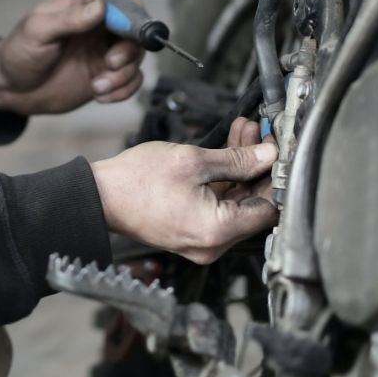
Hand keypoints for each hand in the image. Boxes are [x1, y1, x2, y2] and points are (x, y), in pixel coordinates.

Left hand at [0, 0, 147, 115]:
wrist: (10, 88)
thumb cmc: (18, 53)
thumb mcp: (38, 31)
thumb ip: (69, 19)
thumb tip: (100, 8)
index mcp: (83, 3)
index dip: (134, 11)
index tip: (131, 33)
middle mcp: (99, 24)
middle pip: (136, 28)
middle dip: (129, 49)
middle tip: (110, 64)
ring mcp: (104, 49)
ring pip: (137, 57)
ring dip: (123, 75)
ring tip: (97, 87)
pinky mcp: (106, 73)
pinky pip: (131, 80)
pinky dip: (123, 90)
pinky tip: (100, 95)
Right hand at [90, 124, 277, 263]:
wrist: (100, 196)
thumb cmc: (136, 181)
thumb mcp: (192, 161)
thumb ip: (237, 159)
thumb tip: (267, 155)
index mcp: (217, 230)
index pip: (269, 209)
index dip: (275, 177)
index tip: (277, 150)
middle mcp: (213, 244)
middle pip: (253, 205)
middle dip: (258, 166)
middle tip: (259, 135)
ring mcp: (202, 240)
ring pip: (236, 202)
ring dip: (241, 168)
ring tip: (242, 132)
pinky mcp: (192, 231)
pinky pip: (218, 206)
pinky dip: (224, 180)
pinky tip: (225, 151)